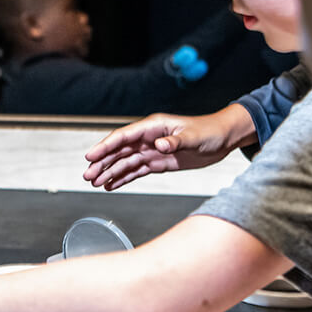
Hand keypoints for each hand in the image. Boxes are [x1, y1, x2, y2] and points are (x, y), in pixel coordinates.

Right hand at [83, 107, 252, 190]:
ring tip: (94, 183)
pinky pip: (136, 171)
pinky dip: (123, 178)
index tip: (91, 156)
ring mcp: (152, 151)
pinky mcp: (158, 162)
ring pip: (124, 162)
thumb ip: (175, 141)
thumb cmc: (210, 131)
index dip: (105, 146)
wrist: (223, 138)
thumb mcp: (194, 136)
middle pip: (119, 151)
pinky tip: (111, 185)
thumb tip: (159, 146)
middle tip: (87, 175)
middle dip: (102, 163)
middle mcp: (148, 138)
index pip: (123, 137)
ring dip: (109, 172)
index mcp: (153, 127)